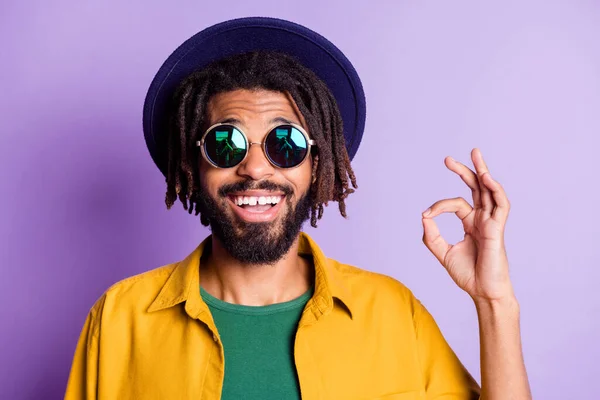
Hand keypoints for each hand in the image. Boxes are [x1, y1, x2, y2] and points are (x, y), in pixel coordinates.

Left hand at [421, 148, 513, 301]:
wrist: (482, 292)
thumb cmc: (467, 275)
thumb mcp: (443, 253)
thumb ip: (431, 236)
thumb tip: (424, 216)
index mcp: (471, 223)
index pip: (455, 203)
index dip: (438, 206)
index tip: (426, 215)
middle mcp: (483, 219)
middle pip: (476, 188)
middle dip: (464, 171)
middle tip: (448, 159)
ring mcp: (492, 222)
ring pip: (490, 191)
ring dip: (483, 172)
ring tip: (475, 154)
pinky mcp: (498, 229)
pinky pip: (501, 205)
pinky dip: (495, 190)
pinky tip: (486, 178)